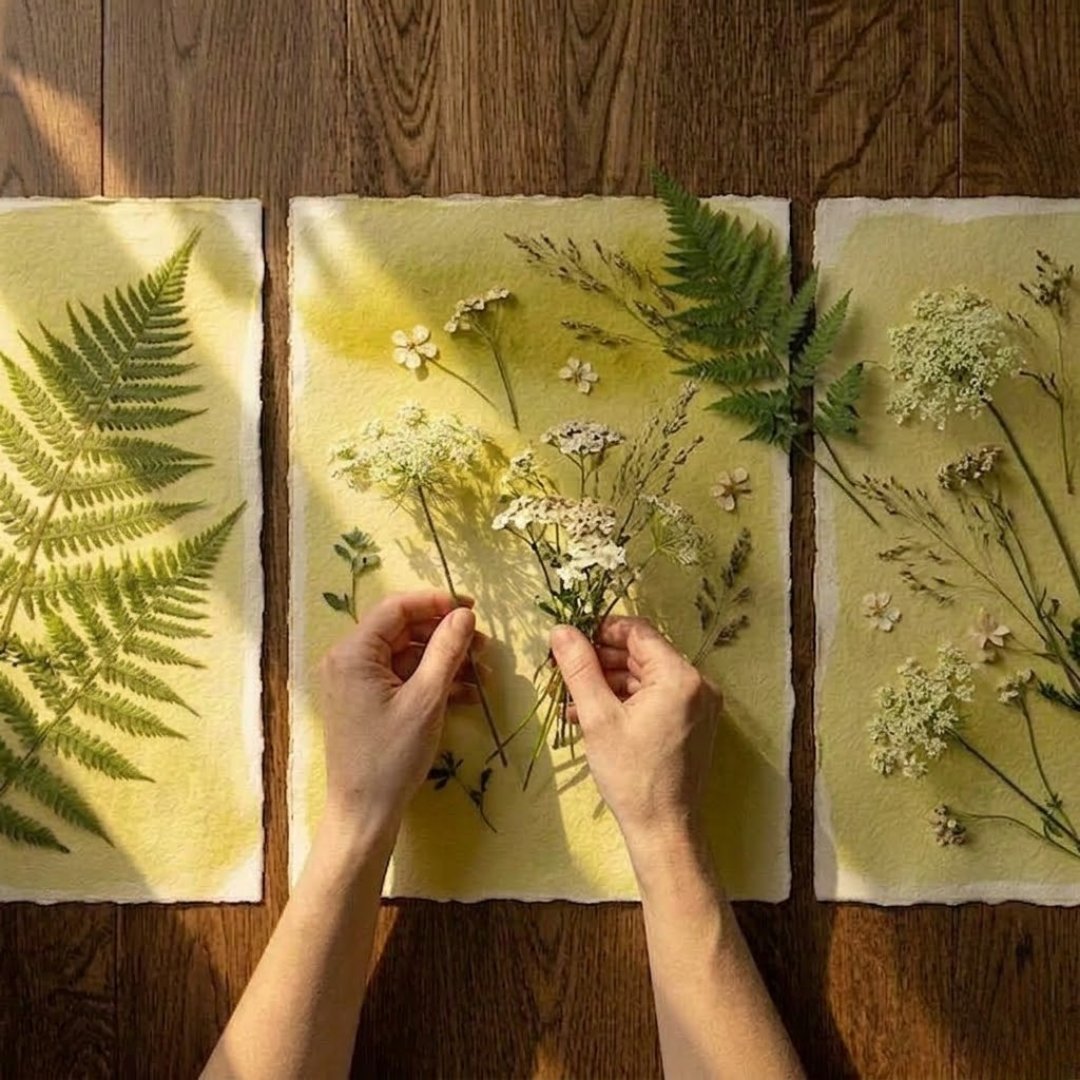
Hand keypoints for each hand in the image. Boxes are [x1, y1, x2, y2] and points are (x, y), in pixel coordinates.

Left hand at [318, 591, 479, 841]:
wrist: (365, 814)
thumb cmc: (391, 757)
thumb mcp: (426, 699)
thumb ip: (446, 650)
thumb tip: (464, 615)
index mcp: (353, 653)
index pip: (397, 608)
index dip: (437, 603)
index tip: (473, 610)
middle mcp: (349, 660)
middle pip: (404, 630)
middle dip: (447, 636)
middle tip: (484, 647)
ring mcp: (357, 682)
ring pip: (408, 655)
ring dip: (446, 661)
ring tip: (483, 675)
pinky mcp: (368, 701)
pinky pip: (403, 678)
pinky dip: (433, 682)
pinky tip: (466, 694)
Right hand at [549, 617, 718, 849]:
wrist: (664, 828)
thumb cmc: (631, 775)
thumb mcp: (598, 717)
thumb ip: (579, 668)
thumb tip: (560, 630)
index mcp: (680, 677)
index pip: (638, 632)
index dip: (602, 630)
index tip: (571, 639)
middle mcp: (697, 684)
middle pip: (642, 654)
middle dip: (601, 660)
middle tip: (565, 670)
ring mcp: (698, 705)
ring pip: (646, 677)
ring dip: (609, 683)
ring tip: (572, 700)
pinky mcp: (693, 722)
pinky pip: (656, 697)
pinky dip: (626, 700)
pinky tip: (593, 714)